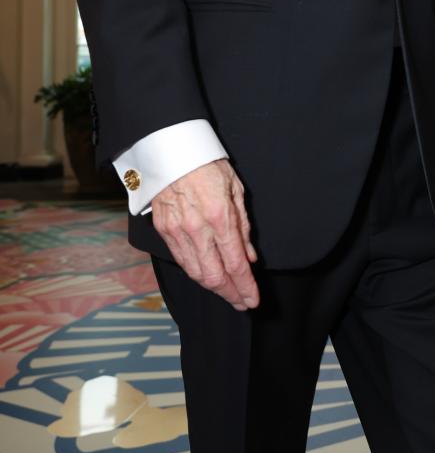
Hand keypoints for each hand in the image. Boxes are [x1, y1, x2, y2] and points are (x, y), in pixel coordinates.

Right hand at [152, 159, 258, 309]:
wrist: (171, 150)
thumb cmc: (207, 164)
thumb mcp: (236, 190)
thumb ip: (243, 226)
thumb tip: (249, 256)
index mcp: (220, 216)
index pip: (235, 264)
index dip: (246, 287)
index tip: (254, 299)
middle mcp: (197, 229)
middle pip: (214, 276)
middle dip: (231, 295)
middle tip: (243, 303)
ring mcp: (177, 231)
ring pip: (196, 273)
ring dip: (214, 289)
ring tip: (228, 295)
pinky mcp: (163, 230)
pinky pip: (181, 260)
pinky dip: (196, 274)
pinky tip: (207, 278)